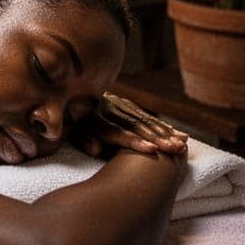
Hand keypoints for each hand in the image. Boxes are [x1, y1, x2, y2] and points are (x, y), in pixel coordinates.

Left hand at [70, 93, 188, 157]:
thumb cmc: (65, 123)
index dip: (133, 140)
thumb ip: (81, 139)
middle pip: (135, 124)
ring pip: (145, 119)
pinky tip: (180, 135)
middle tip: (175, 149)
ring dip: (165, 132)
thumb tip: (95, 150)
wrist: (61, 93)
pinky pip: (147, 117)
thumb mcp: (68, 130)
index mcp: (90, 115)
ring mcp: (117, 103)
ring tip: (182, 144)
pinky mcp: (125, 104)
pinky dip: (164, 127)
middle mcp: (107, 107)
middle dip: (157, 137)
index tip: (152, 151)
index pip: (115, 130)